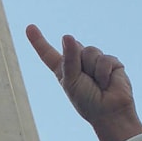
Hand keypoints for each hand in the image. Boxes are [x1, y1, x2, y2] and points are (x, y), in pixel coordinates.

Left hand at [26, 25, 141, 140]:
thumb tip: (68, 36)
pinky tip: (107, 83)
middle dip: (76, 58)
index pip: (48, 54)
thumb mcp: (71, 81)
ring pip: (89, 50)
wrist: (109, 113)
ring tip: (97, 83)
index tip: (29, 27)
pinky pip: (104, 58)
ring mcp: (95, 61)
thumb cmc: (87, 101)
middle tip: (84, 79)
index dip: (39, 41)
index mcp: (64, 70)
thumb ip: (69, 59)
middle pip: (72, 46)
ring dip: (91, 68)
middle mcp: (78, 63)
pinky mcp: (111, 63)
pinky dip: (103, 72)